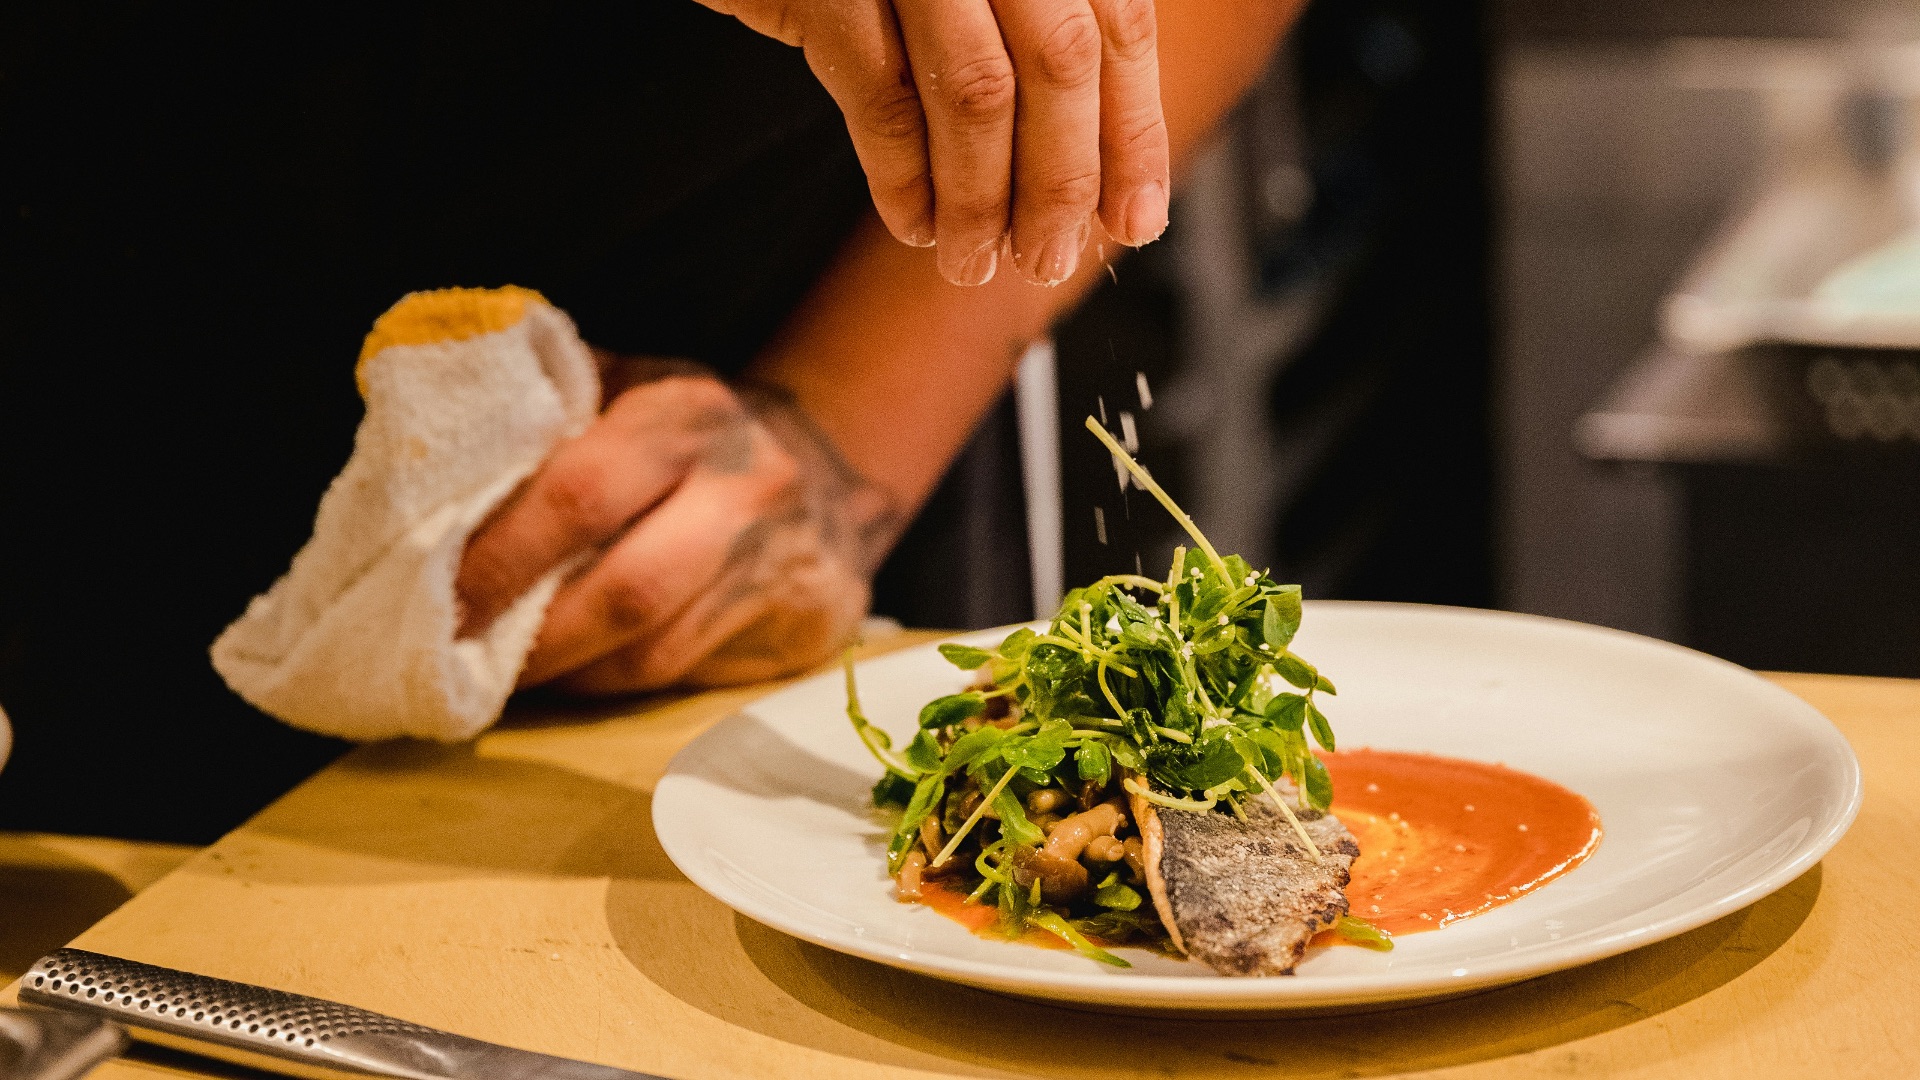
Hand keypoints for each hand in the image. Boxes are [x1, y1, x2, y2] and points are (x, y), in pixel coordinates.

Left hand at [455, 357, 900, 693]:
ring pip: (653, 654)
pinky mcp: (804, 629)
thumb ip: (546, 413)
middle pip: (625, 590)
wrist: (833, 473)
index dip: (501, 556)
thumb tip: (424, 462)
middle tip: (452, 661)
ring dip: (563, 675)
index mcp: (688, 415)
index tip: (435, 596)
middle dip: (528, 639)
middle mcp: (746, 489)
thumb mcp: (630, 388)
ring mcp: (782, 565)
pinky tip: (569, 676)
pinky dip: (610, 685)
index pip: (582, 493)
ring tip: (497, 677)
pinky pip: (685, 677)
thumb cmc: (693, 435)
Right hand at [698, 0, 1169, 285]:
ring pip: (975, 90)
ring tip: (974, 262)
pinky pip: (880, 95)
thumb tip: (1094, 166)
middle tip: (1049, 258)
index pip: (1118, 25)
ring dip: (982, 198)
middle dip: (1062, 181)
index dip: (1132, 133)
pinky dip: (902, 177)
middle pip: (1060, 62)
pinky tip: (911, 225)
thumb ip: (1032, 28)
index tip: (1134, 220)